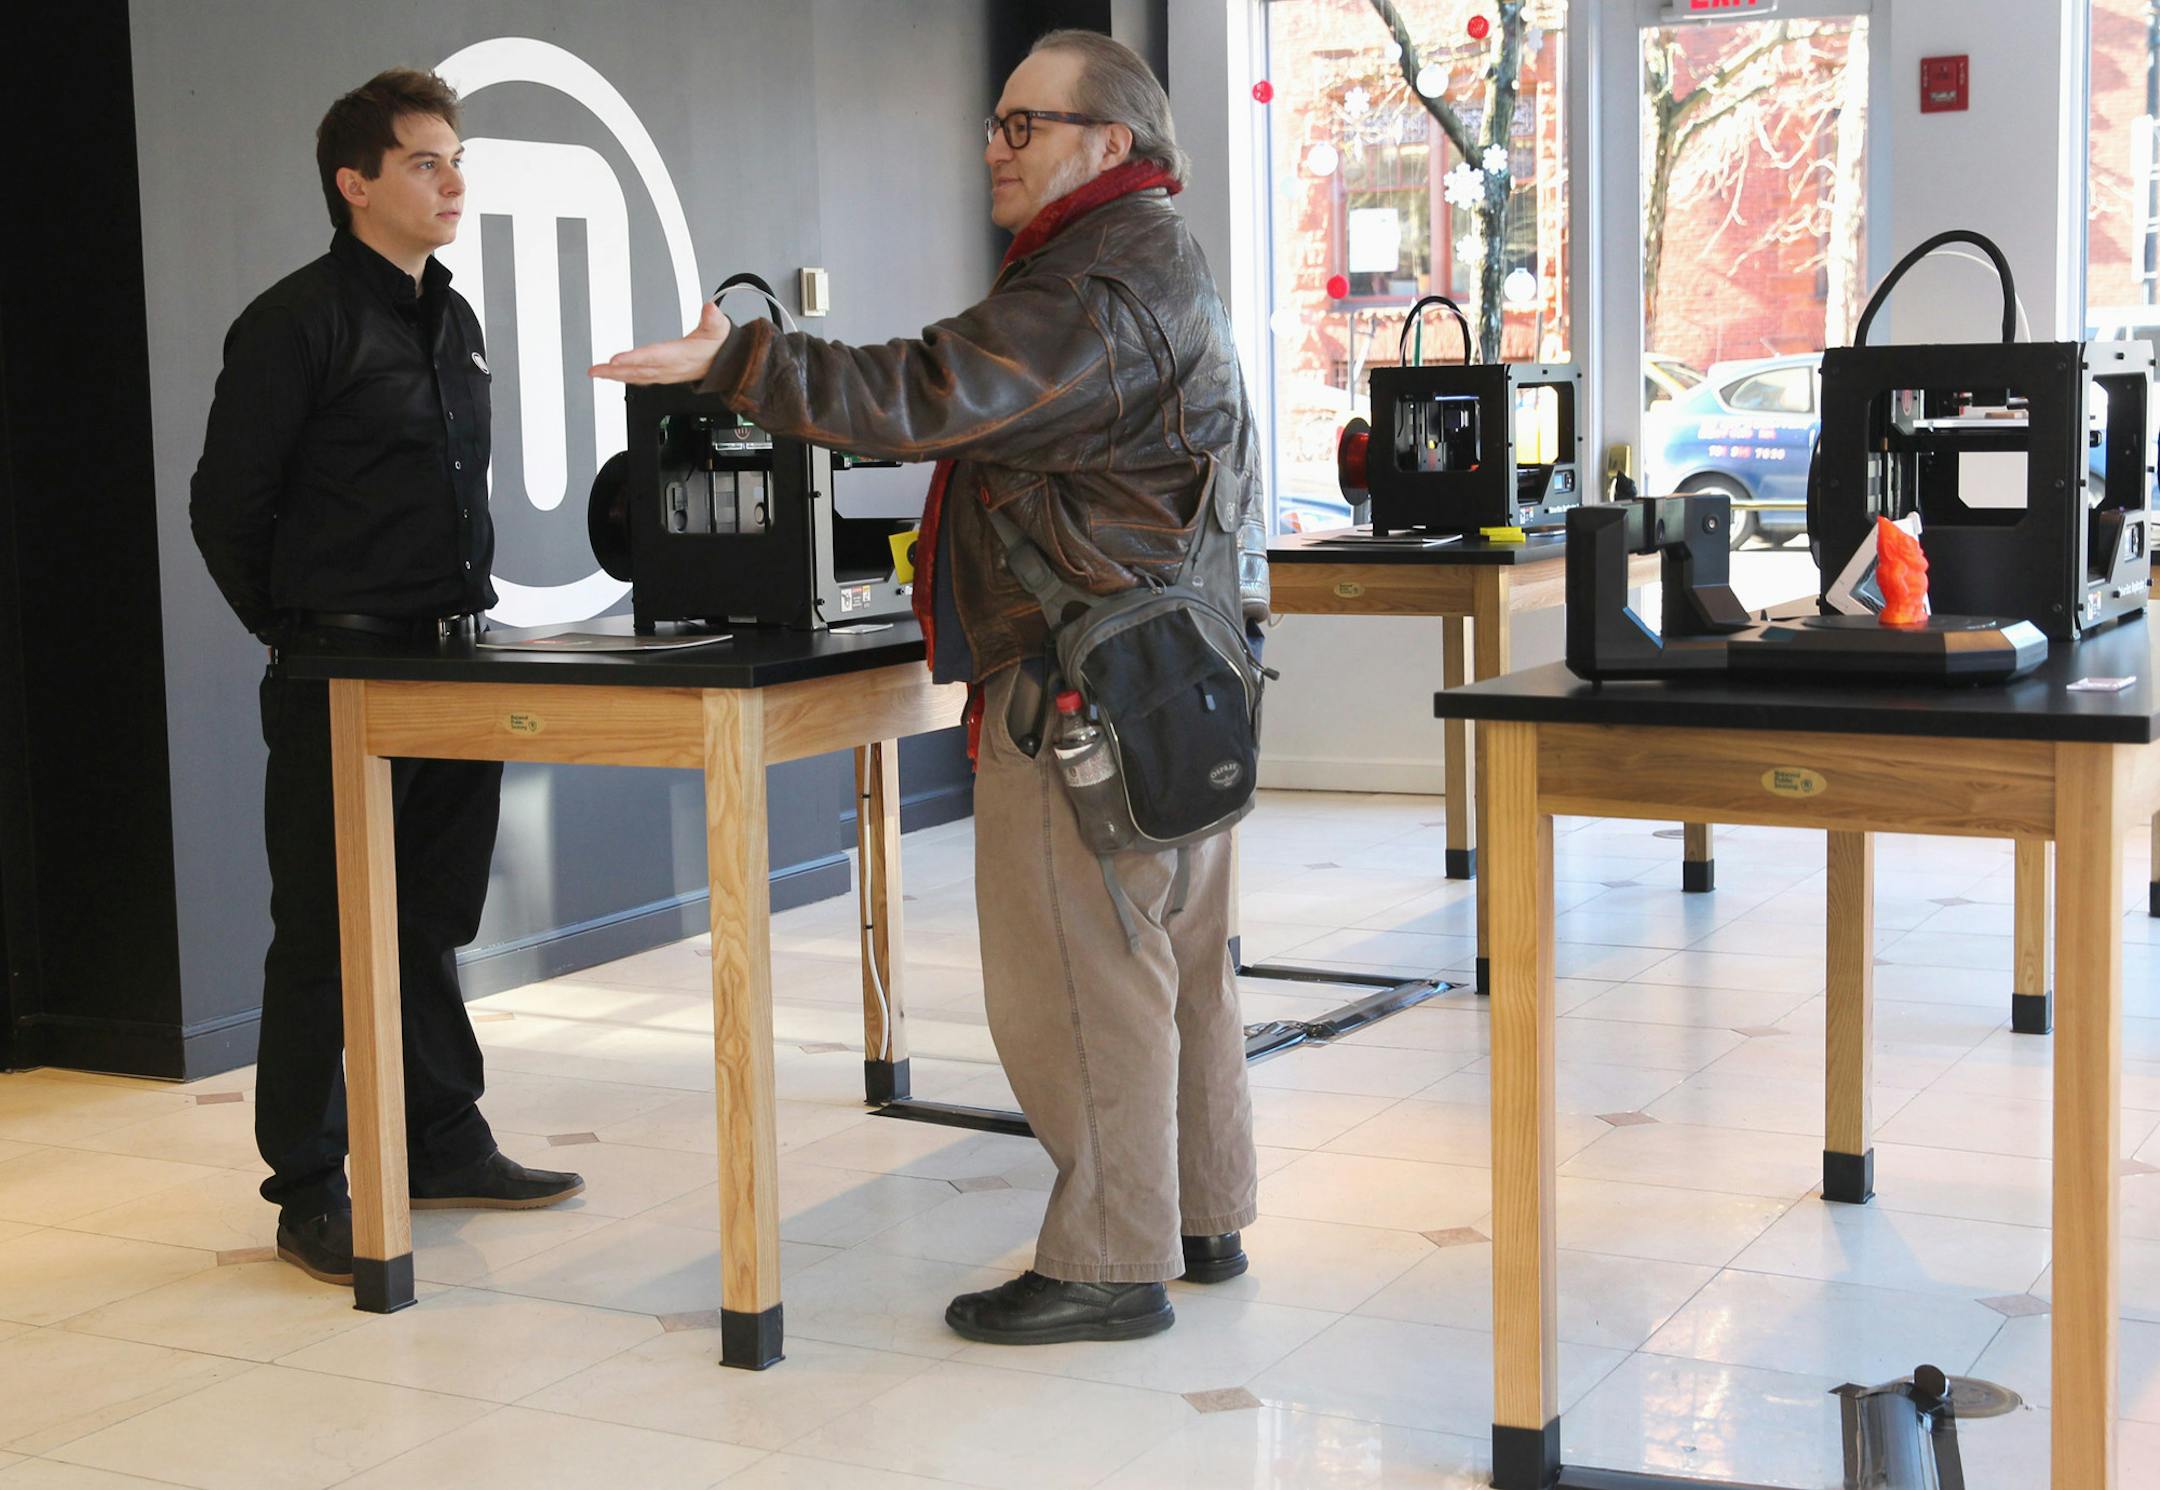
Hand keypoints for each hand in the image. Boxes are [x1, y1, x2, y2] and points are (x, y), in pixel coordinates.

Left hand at [589, 303, 732, 384]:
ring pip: (637, 377)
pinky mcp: (664, 375)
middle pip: (638, 371)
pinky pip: (641, 379)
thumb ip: (713, 319)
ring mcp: (666, 374)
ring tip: (597, 373)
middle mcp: (670, 368)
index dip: (634, 359)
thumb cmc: (718, 346)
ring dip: (616, 376)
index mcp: (680, 355)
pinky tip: (614, 375)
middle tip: (595, 370)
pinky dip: (626, 378)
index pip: (653, 357)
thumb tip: (710, 309)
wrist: (726, 364)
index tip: (615, 359)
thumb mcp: (719, 329)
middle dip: (615, 371)